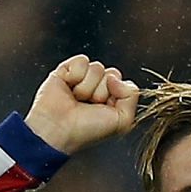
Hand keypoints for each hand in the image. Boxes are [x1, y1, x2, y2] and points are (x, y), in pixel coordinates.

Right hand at [24, 55, 139, 154]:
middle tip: (90, 105)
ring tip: (77, 99)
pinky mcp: (66, 70)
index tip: (105, 108)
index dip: (117, 93)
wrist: (59, 129)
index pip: (124, 83)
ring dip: (88, 86)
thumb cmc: (87, 130)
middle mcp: (97, 88)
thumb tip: (115, 77)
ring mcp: (82, 78)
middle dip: (103, 90)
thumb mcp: (122, 121)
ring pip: (97, 67)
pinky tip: (68, 87)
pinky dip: (76, 75)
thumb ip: (131, 96)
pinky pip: (82, 60)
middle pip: (113, 73)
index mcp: (112, 100)